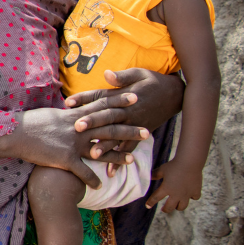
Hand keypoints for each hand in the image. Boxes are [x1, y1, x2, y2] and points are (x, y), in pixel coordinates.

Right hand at [0, 99, 146, 188]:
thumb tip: (74, 110)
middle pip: (108, 128)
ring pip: (101, 150)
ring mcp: (72, 143)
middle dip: (129, 130)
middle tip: (147, 131)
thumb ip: (66, 114)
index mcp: (74, 116)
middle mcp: (78, 128)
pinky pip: (82, 171)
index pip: (101, 105)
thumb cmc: (30, 123)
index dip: (119, 101)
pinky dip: (91, 179)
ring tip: (132, 160)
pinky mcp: (65, 159)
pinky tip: (100, 185)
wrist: (15, 133)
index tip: (135, 97)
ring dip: (117, 156)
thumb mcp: (51, 114)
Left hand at [65, 68, 182, 152]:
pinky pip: (129, 148)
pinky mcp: (140, 134)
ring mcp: (134, 125)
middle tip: (77, 128)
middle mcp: (128, 112)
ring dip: (106, 145)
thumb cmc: (153, 82)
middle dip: (92, 123)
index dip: (84, 99)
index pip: (101, 97)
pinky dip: (120, 159)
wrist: (175, 95)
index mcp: (124, 97)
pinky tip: (110, 170)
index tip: (68, 102)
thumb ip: (122, 77)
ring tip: (92, 154)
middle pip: (108, 117)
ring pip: (118, 136)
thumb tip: (106, 74)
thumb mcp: (138, 74)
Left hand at [145, 159, 201, 212]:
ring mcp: (187, 194)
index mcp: (166, 188)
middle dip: (166, 209)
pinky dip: (192, 197)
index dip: (151, 202)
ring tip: (176, 205)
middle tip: (163, 209)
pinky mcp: (196, 191)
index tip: (148, 206)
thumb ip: (155, 174)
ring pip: (182, 206)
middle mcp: (176, 194)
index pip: (156, 198)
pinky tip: (190, 195)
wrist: (189, 162)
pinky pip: (194, 198)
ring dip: (178, 207)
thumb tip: (148, 177)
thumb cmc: (174, 165)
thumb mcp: (162, 169)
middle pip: (170, 207)